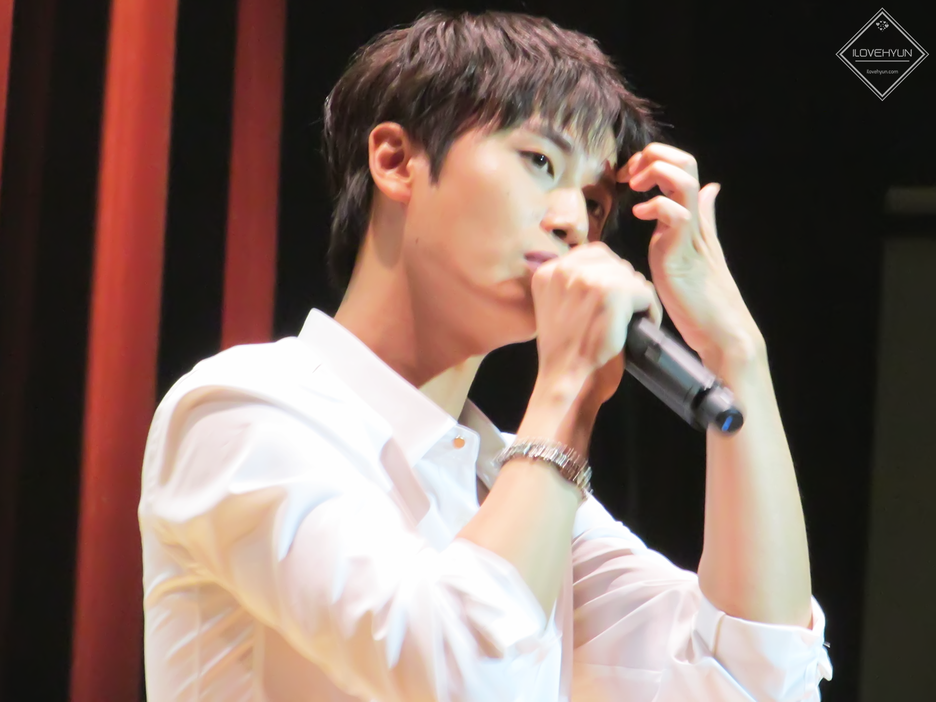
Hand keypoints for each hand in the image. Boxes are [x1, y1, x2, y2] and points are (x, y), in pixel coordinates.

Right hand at [531, 242, 661, 405]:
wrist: (564, 374)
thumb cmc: (563, 347)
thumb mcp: (554, 304)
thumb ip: (570, 282)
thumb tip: (605, 267)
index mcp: (548, 270)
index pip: (593, 254)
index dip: (608, 274)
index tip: (612, 298)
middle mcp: (566, 269)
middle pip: (614, 262)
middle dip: (624, 285)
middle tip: (625, 311)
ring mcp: (590, 279)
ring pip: (631, 277)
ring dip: (637, 297)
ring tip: (633, 318)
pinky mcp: (613, 293)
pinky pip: (645, 293)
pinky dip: (650, 310)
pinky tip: (643, 325)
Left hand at [619, 144, 762, 366]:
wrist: (723, 333)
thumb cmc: (703, 299)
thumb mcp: (696, 251)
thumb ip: (701, 218)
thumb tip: (712, 189)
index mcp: (694, 218)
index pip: (684, 166)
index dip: (655, 159)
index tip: (630, 176)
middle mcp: (695, 220)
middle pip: (686, 162)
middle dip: (653, 156)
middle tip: (630, 175)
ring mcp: (691, 234)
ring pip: (683, 179)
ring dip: (655, 172)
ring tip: (634, 187)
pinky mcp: (682, 253)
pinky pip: (676, 214)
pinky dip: (655, 206)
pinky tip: (639, 216)